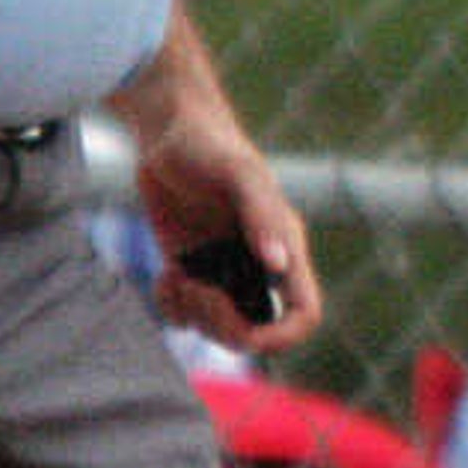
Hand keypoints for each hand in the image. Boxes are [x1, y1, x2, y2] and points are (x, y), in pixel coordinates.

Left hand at [133, 153, 317, 357]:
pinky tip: (164, 277)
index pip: (304, 314)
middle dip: (223, 327)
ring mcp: (223, 272)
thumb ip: (261, 215)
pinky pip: (186, 316)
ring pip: (219, 330)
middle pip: (256, 334)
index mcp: (284, 248)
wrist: (165, 129)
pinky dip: (171, 308)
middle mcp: (258, 266)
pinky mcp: (191, 271)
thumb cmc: (207, 142)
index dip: (281, 337)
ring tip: (174, 278)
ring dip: (192, 316)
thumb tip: (278, 266)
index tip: (245, 331)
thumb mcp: (236, 172)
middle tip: (193, 288)